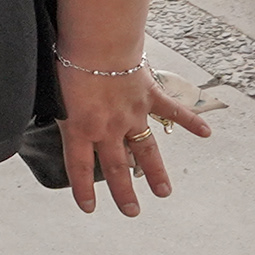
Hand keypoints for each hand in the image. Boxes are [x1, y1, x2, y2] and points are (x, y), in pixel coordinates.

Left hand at [55, 62, 213, 216]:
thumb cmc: (69, 61)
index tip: (89, 208)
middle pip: (116, 167)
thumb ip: (56, 110)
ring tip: (163, 192)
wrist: (98, 42)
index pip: (79, 167)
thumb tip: (48, 115)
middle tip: (131, 212)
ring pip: (145, 150)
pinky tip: (206, 133)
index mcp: (80, 128)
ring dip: (154, 173)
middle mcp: (108, 128)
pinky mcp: (150, 96)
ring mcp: (132, 114)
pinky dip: (191, 121)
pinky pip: (174, 111)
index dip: (83, 190)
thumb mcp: (52, 92)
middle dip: (123, 192)